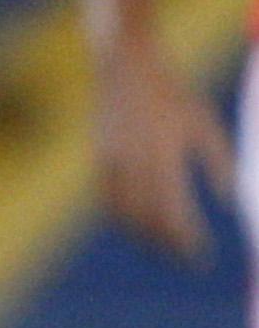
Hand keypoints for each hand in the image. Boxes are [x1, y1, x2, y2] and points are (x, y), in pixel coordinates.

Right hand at [90, 53, 234, 261]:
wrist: (125, 67)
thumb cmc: (173, 93)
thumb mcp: (204, 123)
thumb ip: (218, 161)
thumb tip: (227, 199)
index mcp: (165, 155)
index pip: (176, 211)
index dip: (187, 238)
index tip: (201, 256)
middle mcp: (136, 164)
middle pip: (149, 220)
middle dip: (166, 244)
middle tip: (183, 259)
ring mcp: (112, 163)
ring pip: (125, 215)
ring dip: (143, 237)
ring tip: (161, 249)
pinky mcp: (99, 159)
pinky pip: (108, 201)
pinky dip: (122, 219)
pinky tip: (136, 227)